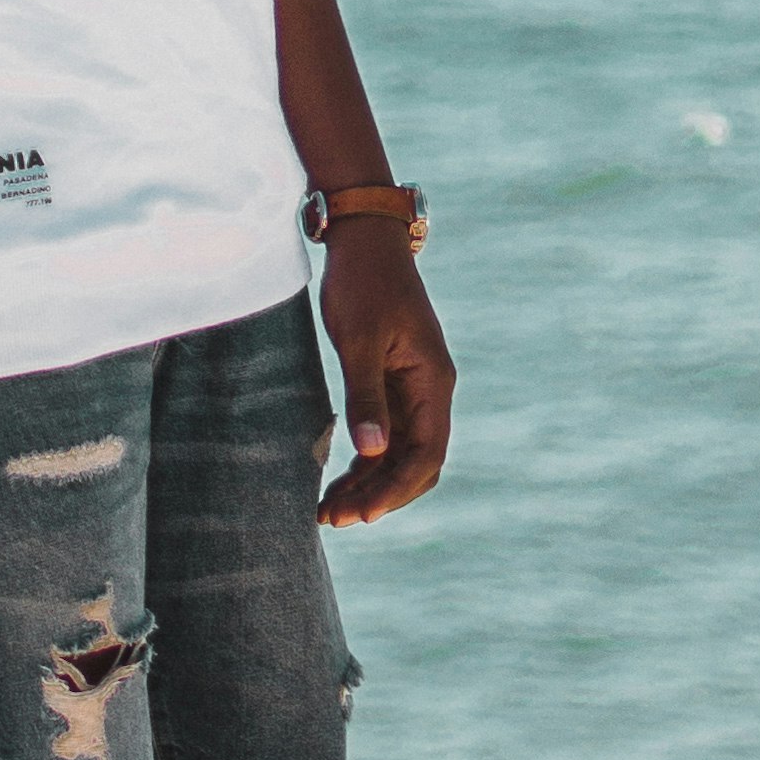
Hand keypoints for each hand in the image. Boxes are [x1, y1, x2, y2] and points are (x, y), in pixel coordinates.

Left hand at [317, 222, 453, 525]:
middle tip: (333, 519)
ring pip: (398, 454)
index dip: (395, 489)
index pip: (426, 454)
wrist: (365, 240)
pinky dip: (363, 462)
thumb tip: (371, 453)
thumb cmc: (362, 283)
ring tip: (327, 512)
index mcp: (432, 381)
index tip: (361, 514)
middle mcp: (430, 391)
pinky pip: (384, 436)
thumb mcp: (359, 340)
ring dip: (368, 484)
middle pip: (415, 463)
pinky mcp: (391, 384)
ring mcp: (412, 389)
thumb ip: (366, 396)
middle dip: (379, 495)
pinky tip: (335, 481)